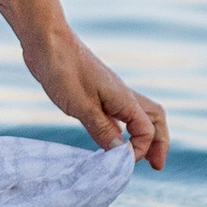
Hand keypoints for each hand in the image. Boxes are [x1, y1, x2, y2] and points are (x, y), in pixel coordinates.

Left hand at [23, 24, 167, 167]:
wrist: (47, 40)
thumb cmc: (63, 69)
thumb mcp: (81, 105)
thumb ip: (102, 130)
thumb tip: (121, 154)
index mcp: (124, 98)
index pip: (147, 130)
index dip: (140, 150)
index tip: (121, 164)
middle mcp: (122, 95)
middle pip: (155, 119)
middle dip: (159, 142)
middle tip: (157, 166)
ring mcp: (110, 92)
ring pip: (140, 115)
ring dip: (144, 136)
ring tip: (139, 156)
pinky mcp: (96, 92)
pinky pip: (120, 113)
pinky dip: (125, 129)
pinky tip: (114, 139)